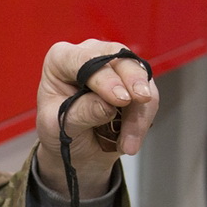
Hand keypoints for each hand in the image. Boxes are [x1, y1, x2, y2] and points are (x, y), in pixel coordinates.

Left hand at [34, 40, 158, 197]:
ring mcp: (115, 69)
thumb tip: (107, 106)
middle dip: (133, 80)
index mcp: (62, 60)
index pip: (85, 60)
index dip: (105, 77)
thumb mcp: (57, 127)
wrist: (75, 149)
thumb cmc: (59, 131)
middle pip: (119, 58)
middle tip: (141, 100)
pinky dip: (144, 120)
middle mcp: (89, 57)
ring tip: (128, 144)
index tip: (119, 99)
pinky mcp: (134, 85)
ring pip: (140, 79)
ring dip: (139, 112)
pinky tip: (131, 142)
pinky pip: (149, 97)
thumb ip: (81, 113)